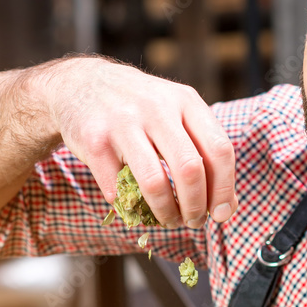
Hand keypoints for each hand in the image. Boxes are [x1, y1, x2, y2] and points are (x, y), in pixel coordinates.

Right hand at [37, 56, 236, 227]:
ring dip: (165, 213)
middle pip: (190, 170)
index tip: (221, 214)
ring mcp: (123, 122)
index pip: (219, 150)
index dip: (224, 190)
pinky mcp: (94, 140)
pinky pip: (118, 189)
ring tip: (168, 220)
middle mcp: (157, 108)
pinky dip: (129, 206)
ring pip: (155, 184)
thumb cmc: (141, 109)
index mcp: (186, 101)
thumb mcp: (177, 115)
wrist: (79, 84)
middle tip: (193, 222)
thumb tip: (227, 207)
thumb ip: (204, 152)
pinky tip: (134, 205)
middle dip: (196, 207)